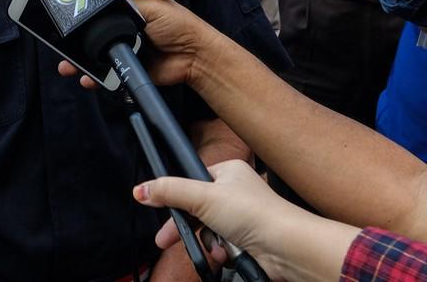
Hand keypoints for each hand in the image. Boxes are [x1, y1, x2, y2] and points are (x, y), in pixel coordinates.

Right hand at [57, 0, 213, 90]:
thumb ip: (123, 6)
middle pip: (94, 32)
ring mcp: (125, 47)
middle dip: (77, 39)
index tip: (67, 13)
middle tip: (61, 44)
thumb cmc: (179, 25)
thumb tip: (99, 1)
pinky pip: (107, 73)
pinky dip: (96, 78)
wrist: (194, 57)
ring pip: (96, 54)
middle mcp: (124, 26)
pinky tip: (87, 79)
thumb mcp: (150, 6)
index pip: (101, 6)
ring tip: (68, 66)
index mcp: (130, 6)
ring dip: (81, 61)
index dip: (85, 10)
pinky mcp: (128, 67)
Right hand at [134, 159, 297, 270]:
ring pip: (208, 232)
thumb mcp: (203, 196)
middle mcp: (235, 193)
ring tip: (216, 245)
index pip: (191, 183)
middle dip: (188, 227)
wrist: (285, 247)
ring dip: (208, 242)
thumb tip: (141, 189)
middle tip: (167, 239)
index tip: (161, 213)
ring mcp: (240, 219)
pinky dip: (221, 253)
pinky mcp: (245, 241)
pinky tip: (226, 254)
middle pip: (197, 210)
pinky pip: (221, 247)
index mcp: (227, 172)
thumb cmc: (255, 214)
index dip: (175, 200)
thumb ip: (170, 191)